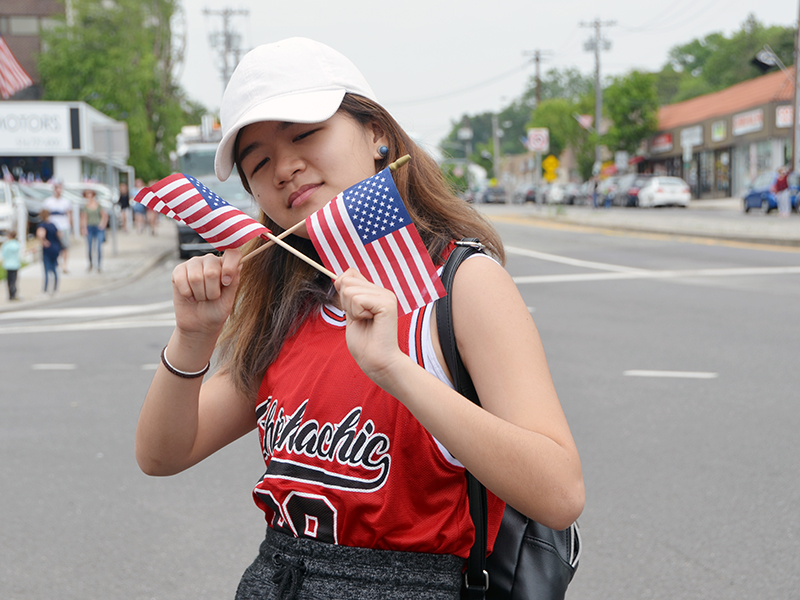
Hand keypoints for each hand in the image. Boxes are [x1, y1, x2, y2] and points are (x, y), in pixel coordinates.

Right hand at [171, 249, 240, 338]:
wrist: (199, 324)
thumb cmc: (216, 311)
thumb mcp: (228, 299)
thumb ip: (233, 281)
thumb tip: (239, 264)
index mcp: (226, 265)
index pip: (232, 253)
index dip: (229, 268)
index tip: (226, 283)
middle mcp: (210, 261)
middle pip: (212, 271)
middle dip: (212, 292)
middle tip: (211, 298)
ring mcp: (194, 264)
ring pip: (196, 277)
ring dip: (199, 294)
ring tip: (201, 298)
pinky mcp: (179, 271)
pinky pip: (181, 280)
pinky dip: (187, 294)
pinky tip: (190, 297)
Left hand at [334, 269, 405, 385]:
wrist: (376, 362)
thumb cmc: (364, 343)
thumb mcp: (351, 314)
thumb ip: (347, 296)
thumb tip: (338, 279)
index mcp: (375, 292)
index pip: (350, 273)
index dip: (343, 291)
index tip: (353, 311)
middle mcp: (383, 290)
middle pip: (347, 280)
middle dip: (345, 303)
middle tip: (360, 319)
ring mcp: (386, 296)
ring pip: (350, 291)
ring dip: (352, 311)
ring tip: (365, 322)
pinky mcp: (387, 303)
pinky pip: (358, 300)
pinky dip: (357, 314)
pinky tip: (370, 322)